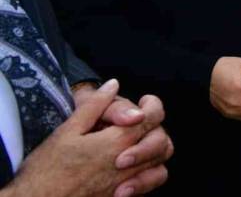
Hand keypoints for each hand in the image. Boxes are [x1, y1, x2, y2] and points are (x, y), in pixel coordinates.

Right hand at [4, 79, 169, 196]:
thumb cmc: (46, 169)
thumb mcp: (67, 131)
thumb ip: (94, 106)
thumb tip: (113, 85)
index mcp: (116, 142)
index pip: (152, 118)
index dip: (153, 106)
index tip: (146, 102)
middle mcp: (127, 165)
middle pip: (162, 142)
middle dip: (156, 129)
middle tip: (141, 124)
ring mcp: (125, 184)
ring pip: (160, 167)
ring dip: (155, 154)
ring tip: (139, 146)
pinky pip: (146, 188)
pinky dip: (147, 177)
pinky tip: (133, 171)